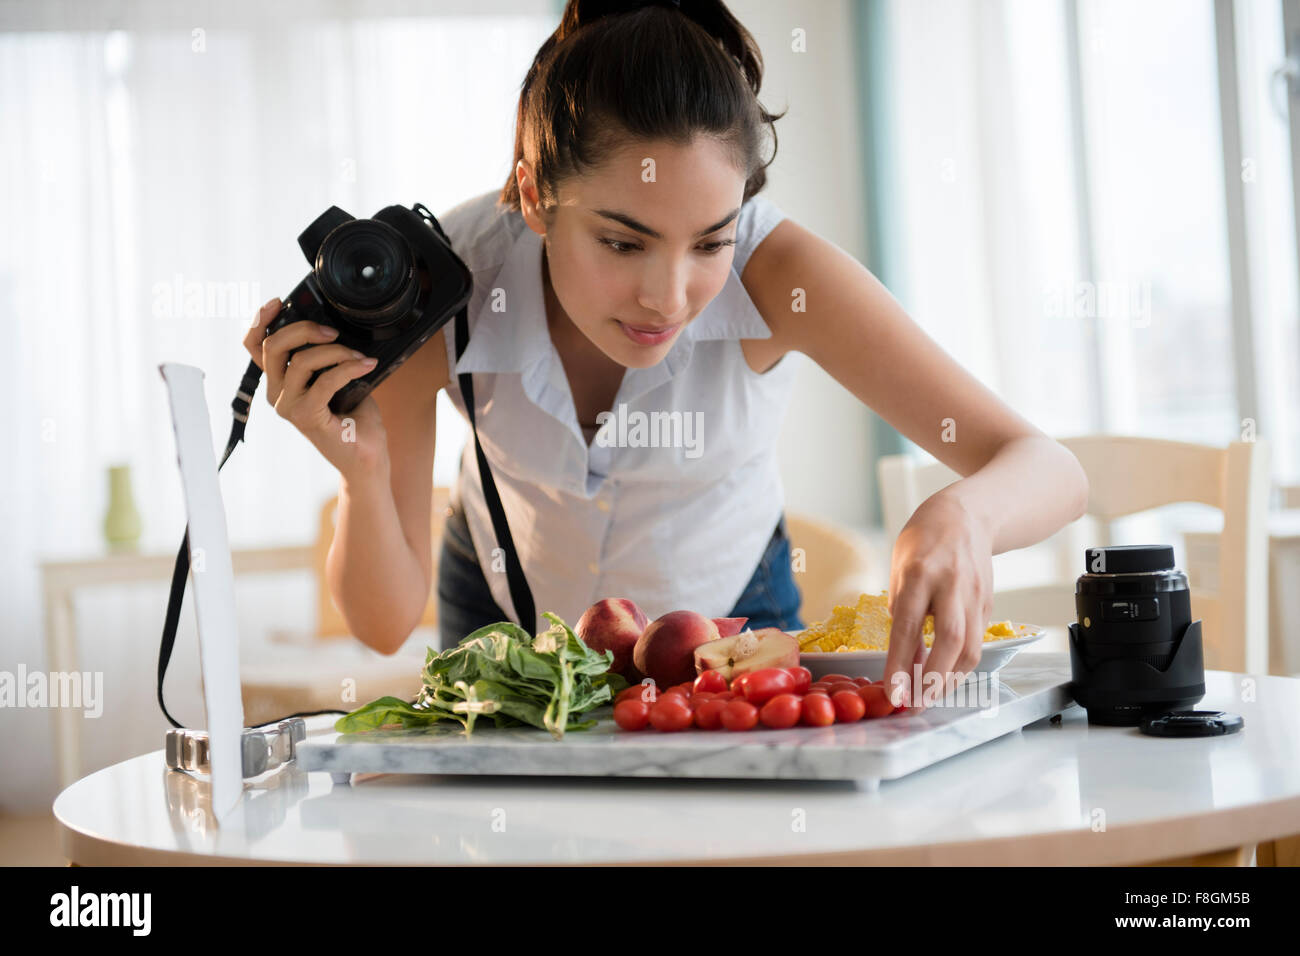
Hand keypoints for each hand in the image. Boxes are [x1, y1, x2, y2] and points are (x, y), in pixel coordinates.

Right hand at [242, 297, 388, 481]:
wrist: (366, 458)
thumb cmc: (355, 419)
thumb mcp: (340, 379)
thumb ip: (328, 358)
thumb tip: (334, 329)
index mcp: (281, 383)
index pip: (255, 348)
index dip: (261, 321)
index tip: (278, 302)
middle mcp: (277, 394)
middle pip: (273, 347)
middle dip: (304, 329)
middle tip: (333, 332)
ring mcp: (288, 406)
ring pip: (301, 361)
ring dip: (336, 352)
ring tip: (359, 357)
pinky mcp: (306, 416)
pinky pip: (325, 380)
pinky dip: (349, 368)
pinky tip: (366, 366)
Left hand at [882, 490, 993, 708]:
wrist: (967, 516)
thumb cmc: (923, 542)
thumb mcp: (900, 569)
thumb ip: (902, 612)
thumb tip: (904, 658)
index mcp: (920, 572)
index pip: (908, 626)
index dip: (900, 663)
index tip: (893, 691)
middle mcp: (951, 584)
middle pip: (950, 640)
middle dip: (932, 679)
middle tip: (914, 705)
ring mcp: (975, 595)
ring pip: (970, 647)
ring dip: (949, 680)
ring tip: (928, 698)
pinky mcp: (989, 604)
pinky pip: (976, 642)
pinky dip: (960, 666)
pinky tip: (944, 678)